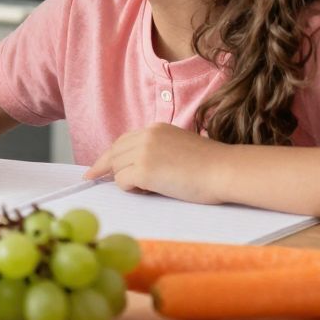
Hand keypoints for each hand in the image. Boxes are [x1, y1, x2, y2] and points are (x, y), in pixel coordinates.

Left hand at [86, 123, 225, 201]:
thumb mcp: (179, 146)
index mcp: (155, 129)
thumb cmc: (211, 165)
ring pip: (116, 169)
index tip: (94, 169)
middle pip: (114, 154)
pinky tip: (150, 190)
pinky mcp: (144, 170)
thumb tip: (137, 166)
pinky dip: (131, 190)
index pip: (122, 141)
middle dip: (109, 170)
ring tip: (152, 186)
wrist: (226, 171)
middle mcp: (146, 136)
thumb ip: (157, 150)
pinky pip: (122, 182)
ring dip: (127, 181)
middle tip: (97, 181)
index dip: (108, 156)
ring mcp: (143, 152)